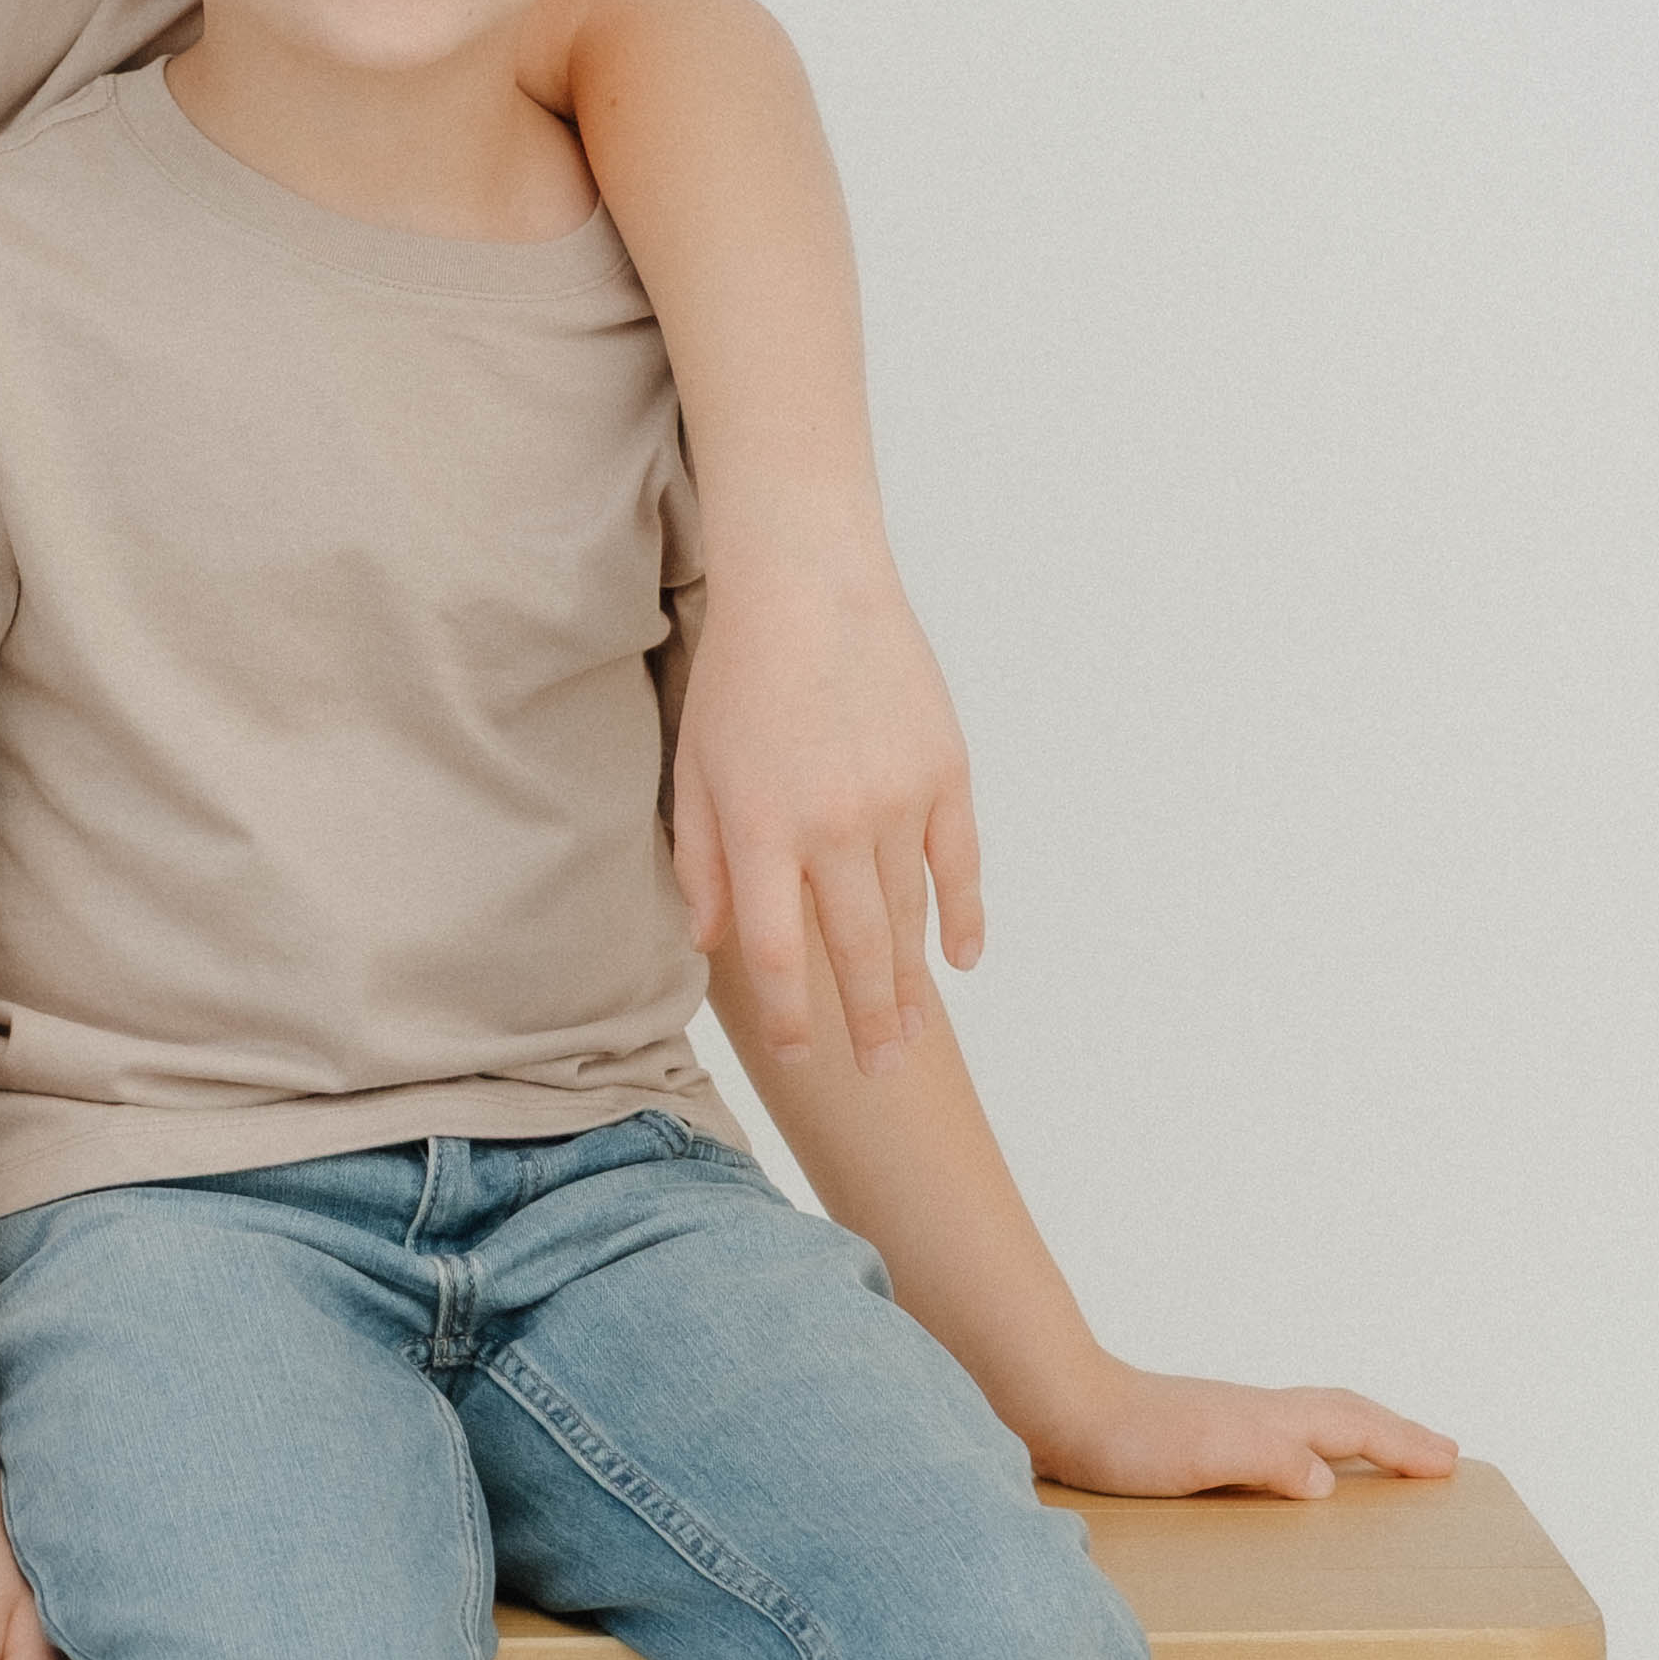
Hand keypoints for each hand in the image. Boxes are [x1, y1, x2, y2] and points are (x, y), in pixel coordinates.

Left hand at [672, 538, 985, 1076]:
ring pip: (910, 917)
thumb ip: (703, 861)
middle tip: (881, 1076)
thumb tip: (713, 944)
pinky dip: (964, 915)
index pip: (777, 953)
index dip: (793, 1016)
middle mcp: (834, 826)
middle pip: (856, 953)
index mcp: (764, 829)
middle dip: (867, 1024)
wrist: (811, 584)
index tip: (807, 1057)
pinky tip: (960, 959)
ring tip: (913, 1037)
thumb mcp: (694, 767)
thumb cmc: (741, 675)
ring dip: (913, 986)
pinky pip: (960, 864)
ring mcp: (898, 800)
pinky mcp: (945, 772)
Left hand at [1026, 1359, 1459, 1504]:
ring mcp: (1226, 1425)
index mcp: (1270, 1420)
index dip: (1403, 1445)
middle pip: (1343, 1416)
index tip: (1450, 1462)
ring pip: (1310, 1424)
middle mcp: (1256, 1416)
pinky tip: (1289, 1474)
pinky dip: (1307, 1451)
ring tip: (1382, 1459)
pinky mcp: (1195, 1443)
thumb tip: (1328, 1481)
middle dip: (1395, 1435)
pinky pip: (1276, 1443)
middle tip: (1440, 1454)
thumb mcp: (1209, 1453)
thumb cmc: (1128, 1437)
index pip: (1353, 1427)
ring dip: (1356, 1438)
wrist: (1058, 1410)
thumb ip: (1271, 1460)